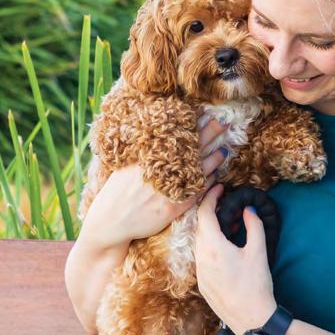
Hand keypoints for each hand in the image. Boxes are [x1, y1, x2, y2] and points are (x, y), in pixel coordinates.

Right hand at [80, 118, 230, 247]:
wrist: (111, 221)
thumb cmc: (115, 193)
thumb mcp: (124, 166)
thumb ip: (141, 153)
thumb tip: (154, 138)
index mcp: (146, 158)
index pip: (173, 137)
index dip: (190, 125)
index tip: (203, 114)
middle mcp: (159, 171)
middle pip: (190, 148)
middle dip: (208, 134)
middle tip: (222, 122)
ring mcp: (168, 190)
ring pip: (198, 170)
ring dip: (213, 158)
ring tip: (224, 148)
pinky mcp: (174, 207)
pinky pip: (196, 191)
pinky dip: (208, 182)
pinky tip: (216, 174)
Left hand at [193, 184, 277, 334]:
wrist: (251, 319)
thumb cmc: (256, 286)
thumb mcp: (258, 252)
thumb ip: (254, 226)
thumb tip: (249, 210)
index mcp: (213, 247)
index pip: (205, 213)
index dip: (210, 197)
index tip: (218, 187)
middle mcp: (201, 258)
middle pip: (199, 226)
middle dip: (211, 212)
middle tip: (227, 206)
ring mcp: (199, 272)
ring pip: (199, 242)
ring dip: (210, 230)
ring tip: (229, 227)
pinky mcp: (202, 283)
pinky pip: (201, 257)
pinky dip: (210, 246)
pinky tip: (225, 249)